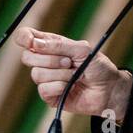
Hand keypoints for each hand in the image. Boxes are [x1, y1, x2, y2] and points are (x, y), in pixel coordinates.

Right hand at [13, 26, 130, 125]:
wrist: (109, 89)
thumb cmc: (98, 66)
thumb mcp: (82, 50)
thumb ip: (59, 45)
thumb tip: (35, 43)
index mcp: (50, 45)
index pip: (25, 37)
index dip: (23, 38)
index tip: (31, 42)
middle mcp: (45, 61)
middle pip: (27, 57)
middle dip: (49, 59)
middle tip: (68, 61)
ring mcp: (46, 78)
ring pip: (37, 74)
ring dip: (60, 74)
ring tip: (74, 75)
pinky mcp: (49, 95)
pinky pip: (44, 89)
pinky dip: (59, 87)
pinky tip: (70, 86)